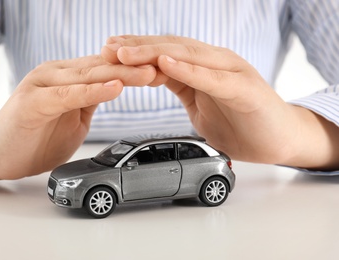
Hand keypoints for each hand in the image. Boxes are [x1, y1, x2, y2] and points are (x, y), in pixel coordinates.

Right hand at [0, 55, 155, 180]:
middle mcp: (57, 75)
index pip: (109, 68)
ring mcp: (44, 85)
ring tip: (149, 74)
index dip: (137, 69)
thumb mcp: (74, 118)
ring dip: (122, 75)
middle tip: (166, 67)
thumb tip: (115, 89)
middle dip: (137, 68)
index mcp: (69, 78)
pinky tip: (114, 88)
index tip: (165, 71)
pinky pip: (68, 95)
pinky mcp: (33, 101)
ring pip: (89, 76)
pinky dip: (92, 91)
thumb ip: (90, 100)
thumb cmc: (35, 136)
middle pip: (104, 67)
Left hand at [102, 35, 338, 168]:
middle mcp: (215, 63)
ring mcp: (231, 73)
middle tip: (106, 48)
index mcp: (203, 68)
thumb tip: (155, 78)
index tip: (107, 53)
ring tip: (125, 53)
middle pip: (170, 49)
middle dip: (136, 48)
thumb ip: (182, 87)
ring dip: (154, 54)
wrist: (279, 141)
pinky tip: (166, 65)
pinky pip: (212, 78)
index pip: (164, 54)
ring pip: (187, 57)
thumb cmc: (241, 123)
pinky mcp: (244, 89)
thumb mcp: (200, 105)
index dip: (135, 52)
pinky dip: (189, 70)